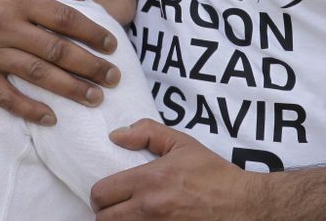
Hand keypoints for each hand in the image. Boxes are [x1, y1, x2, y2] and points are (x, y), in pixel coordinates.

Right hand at [0, 0, 119, 123]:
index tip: (111, 45)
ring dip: (69, 88)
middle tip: (113, 78)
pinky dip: (28, 108)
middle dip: (90, 66)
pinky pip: (4, 96)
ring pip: (37, 74)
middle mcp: (5, 25)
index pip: (65, 18)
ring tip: (94, 98)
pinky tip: (50, 117)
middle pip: (57, 50)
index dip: (92, 33)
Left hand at [91, 119, 258, 219]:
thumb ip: (147, 132)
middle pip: (103, 220)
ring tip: (127, 216)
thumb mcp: (181, 143)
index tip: (108, 191)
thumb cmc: (212, 173)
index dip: (100, 193)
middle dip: (105, 212)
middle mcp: (149, 209)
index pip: (102, 193)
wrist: (242, 205)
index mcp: (150, 180)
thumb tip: (116, 135)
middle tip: (115, 206)